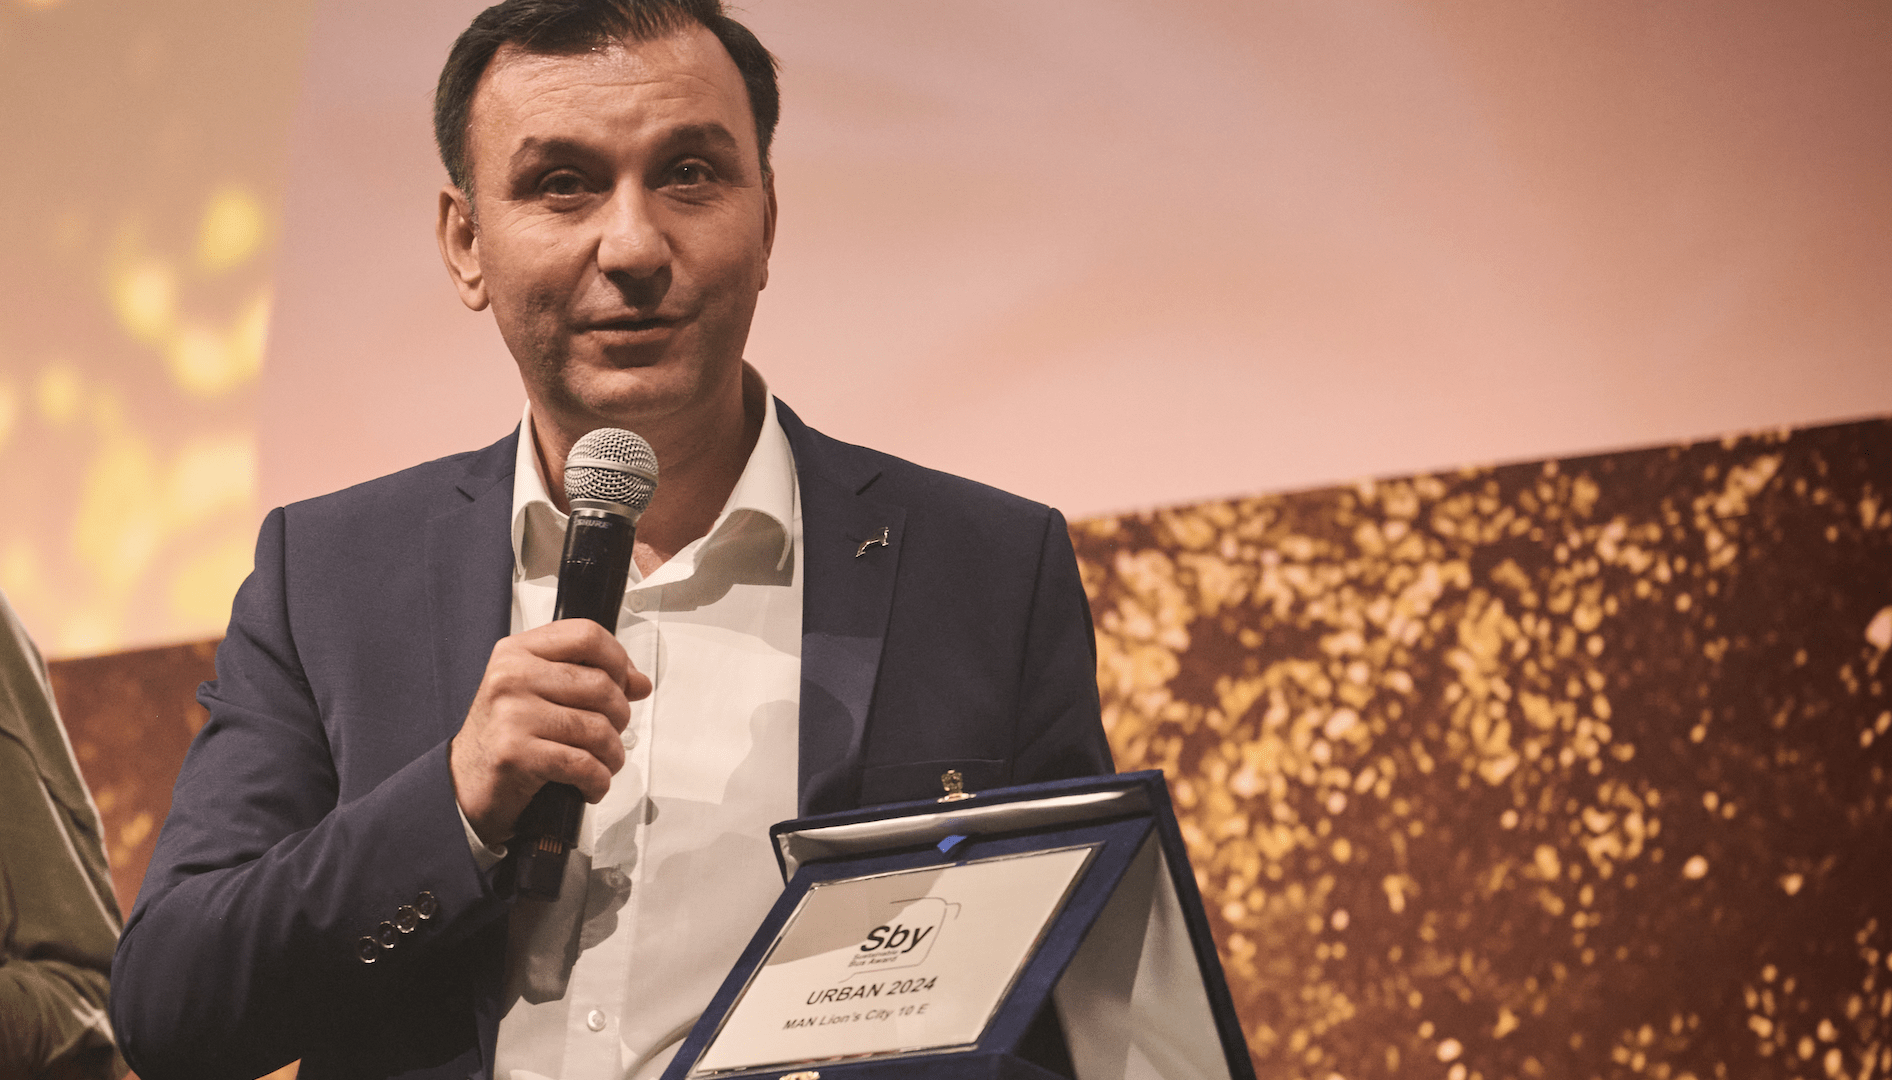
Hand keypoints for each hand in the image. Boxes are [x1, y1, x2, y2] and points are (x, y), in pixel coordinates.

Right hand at [449, 619, 651, 846]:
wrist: (464, 782)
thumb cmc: (506, 735)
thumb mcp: (539, 692)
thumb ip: (586, 678)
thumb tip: (638, 683)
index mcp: (517, 651)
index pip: (587, 635)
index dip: (619, 659)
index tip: (626, 682)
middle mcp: (511, 676)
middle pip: (601, 684)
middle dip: (620, 716)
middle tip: (611, 733)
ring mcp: (511, 714)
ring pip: (597, 727)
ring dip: (612, 754)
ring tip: (603, 762)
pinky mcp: (515, 753)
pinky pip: (582, 763)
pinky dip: (597, 779)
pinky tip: (589, 784)